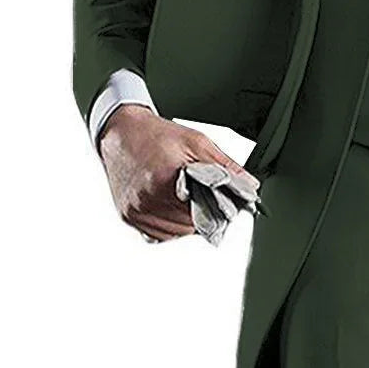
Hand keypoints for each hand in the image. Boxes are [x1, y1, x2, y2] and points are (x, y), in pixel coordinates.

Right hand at [98, 104, 259, 243]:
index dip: (219, 208)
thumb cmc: (157, 135)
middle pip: (191, 224)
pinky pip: (159, 235)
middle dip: (205, 214)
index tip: (227, 203)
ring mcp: (136, 211)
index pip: (205, 210)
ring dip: (189, 222)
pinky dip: (171, 226)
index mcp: (165, 179)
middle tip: (209, 198)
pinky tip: (175, 208)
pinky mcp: (128, 216)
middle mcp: (147, 199)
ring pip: (177, 233)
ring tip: (191, 200)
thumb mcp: (196, 141)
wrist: (120, 132)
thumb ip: (224, 166)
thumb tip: (249, 186)